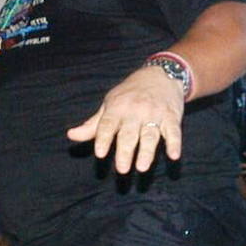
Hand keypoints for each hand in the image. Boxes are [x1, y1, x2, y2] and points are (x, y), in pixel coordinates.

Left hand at [67, 65, 184, 173]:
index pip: (108, 125)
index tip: (99, 154)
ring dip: (147, 152)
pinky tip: (173, 155)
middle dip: (125, 152)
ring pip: (150, 135)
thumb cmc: (130, 94)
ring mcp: (155, 114)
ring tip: (142, 168)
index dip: (103, 139)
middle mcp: (136, 111)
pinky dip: (175, 144)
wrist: (162, 75)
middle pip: (129, 134)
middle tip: (122, 170)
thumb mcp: (109, 105)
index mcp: (117, 108)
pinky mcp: (172, 117)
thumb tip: (71, 135)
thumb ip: (93, 124)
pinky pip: (174, 132)